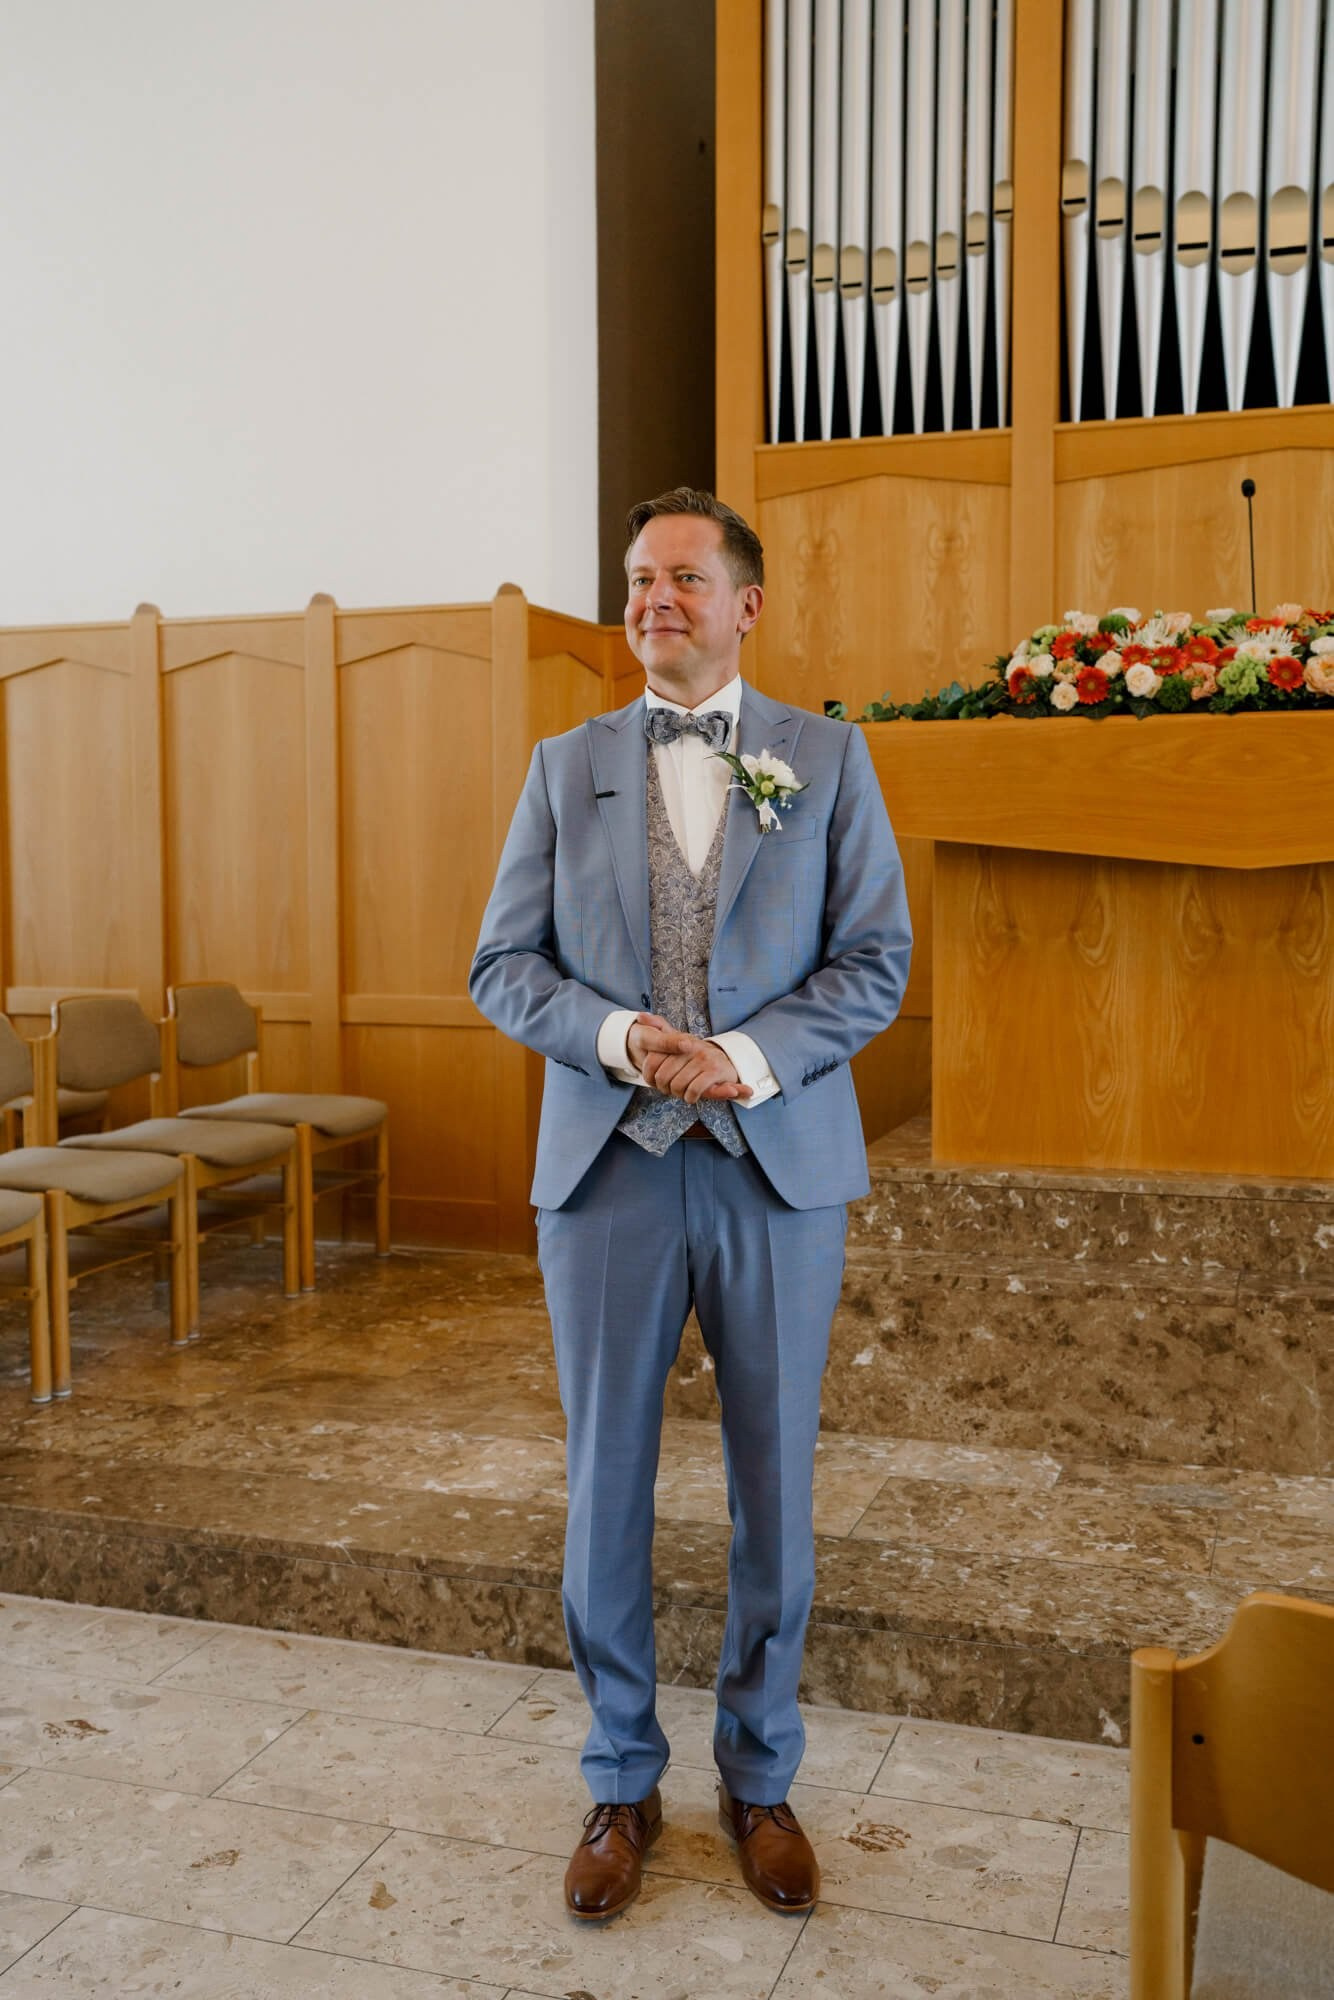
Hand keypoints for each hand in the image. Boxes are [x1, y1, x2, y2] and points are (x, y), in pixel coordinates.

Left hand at [627, 1014, 753, 1103]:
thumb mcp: (677, 1039)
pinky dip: (691, 1097)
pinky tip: (692, 1096)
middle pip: (662, 1077)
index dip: (650, 1077)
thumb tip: (640, 1016)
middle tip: (671, 1089)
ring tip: (683, 1091)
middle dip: (664, 1088)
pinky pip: (694, 1090)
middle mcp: (691, 1047)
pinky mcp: (715, 1071)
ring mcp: (704, 1058)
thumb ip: (659, 1028)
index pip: (652, 1061)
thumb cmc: (696, 1055)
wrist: (727, 1063)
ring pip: (677, 1085)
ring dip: (679, 1094)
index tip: (655, 1081)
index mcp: (678, 1039)